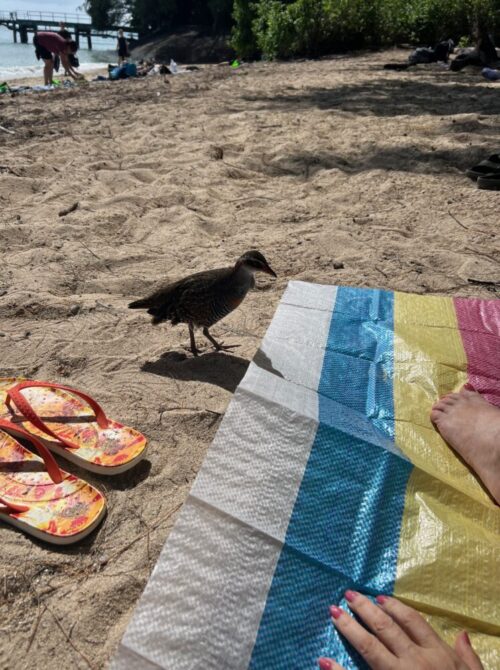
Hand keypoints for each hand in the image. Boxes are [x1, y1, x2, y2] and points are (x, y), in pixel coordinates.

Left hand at [318, 591, 482, 669]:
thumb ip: (468, 657)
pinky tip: (324, 660)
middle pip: (386, 628)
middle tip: (349, 594)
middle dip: (365, 609)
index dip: (395, 607)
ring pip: (370, 647)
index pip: (413, 622)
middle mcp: (416, 661)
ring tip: (334, 612)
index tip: (379, 597)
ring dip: (350, 628)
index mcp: (438, 655)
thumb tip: (462, 635)